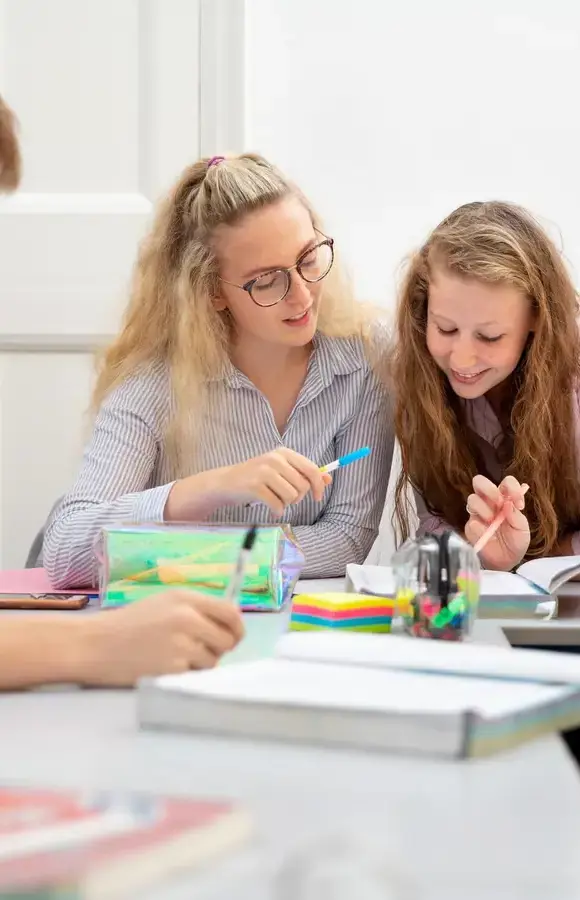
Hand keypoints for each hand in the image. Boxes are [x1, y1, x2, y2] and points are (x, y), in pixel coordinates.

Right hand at [80, 591, 244, 686]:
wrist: (95, 644)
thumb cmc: (130, 623)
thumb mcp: (164, 603)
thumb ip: (197, 608)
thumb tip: (232, 620)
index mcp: (185, 598)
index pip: (230, 612)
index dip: (237, 627)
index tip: (234, 636)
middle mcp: (186, 618)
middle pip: (227, 639)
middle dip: (219, 648)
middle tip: (199, 649)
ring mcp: (180, 644)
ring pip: (213, 661)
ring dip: (200, 663)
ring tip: (174, 656)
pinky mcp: (172, 669)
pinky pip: (194, 675)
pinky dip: (184, 674)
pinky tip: (164, 666)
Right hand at [166, 448, 330, 518]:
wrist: (226, 483)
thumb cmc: (256, 478)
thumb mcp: (281, 471)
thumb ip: (303, 474)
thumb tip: (328, 479)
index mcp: (284, 453)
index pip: (311, 469)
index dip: (318, 486)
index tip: (318, 497)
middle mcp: (275, 459)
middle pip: (302, 486)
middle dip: (298, 497)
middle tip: (285, 498)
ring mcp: (264, 472)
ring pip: (291, 496)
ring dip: (285, 504)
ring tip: (274, 500)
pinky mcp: (255, 486)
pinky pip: (278, 505)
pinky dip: (276, 511)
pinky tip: (269, 507)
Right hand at [464, 475, 529, 570]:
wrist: (507, 561)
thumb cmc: (516, 541)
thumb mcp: (522, 529)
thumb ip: (515, 515)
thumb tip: (508, 502)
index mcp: (504, 498)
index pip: (505, 482)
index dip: (511, 487)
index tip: (519, 503)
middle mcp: (489, 502)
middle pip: (479, 482)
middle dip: (488, 488)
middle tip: (498, 501)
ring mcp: (477, 514)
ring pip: (472, 499)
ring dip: (484, 508)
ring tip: (492, 521)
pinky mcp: (470, 528)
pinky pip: (470, 522)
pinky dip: (480, 527)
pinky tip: (488, 535)